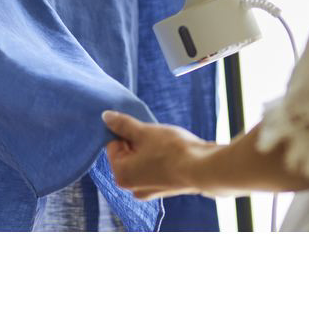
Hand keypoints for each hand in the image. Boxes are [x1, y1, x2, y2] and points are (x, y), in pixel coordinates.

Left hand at [102, 110, 217, 199]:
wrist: (203, 168)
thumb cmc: (172, 150)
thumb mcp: (144, 132)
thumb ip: (123, 125)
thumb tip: (105, 117)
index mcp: (121, 175)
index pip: (113, 145)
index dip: (126, 132)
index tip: (141, 128)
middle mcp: (132, 188)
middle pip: (127, 154)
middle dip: (137, 141)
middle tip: (153, 135)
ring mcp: (149, 191)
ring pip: (141, 161)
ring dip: (149, 149)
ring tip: (164, 143)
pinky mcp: (164, 189)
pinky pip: (154, 169)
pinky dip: (159, 159)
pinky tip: (171, 152)